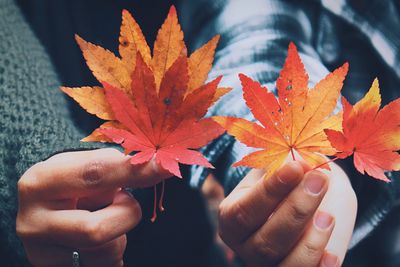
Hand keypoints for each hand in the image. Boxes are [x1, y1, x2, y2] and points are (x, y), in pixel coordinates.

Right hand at [16, 148, 167, 266]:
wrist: (42, 209)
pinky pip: (105, 265)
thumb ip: (117, 166)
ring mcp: (41, 252)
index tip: (166, 167)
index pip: (96, 175)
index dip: (135, 171)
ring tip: (104, 216)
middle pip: (96, 230)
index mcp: (41, 182)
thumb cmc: (72, 182)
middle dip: (126, 214)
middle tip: (124, 200)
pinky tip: (100, 238)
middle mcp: (33, 221)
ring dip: (120, 232)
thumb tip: (158, 166)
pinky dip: (114, 249)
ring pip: (106, 251)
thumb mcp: (85, 164)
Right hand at [218, 161, 356, 266]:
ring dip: (310, 243)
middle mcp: (247, 246)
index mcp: (232, 217)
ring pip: (286, 266)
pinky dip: (321, 266)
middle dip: (296, 210)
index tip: (295, 167)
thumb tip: (303, 164)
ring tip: (328, 216)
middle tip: (319, 181)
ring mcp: (270, 265)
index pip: (244, 211)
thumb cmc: (289, 180)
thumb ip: (286, 166)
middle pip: (266, 241)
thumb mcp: (281, 168)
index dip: (270, 191)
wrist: (311, 197)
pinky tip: (332, 252)